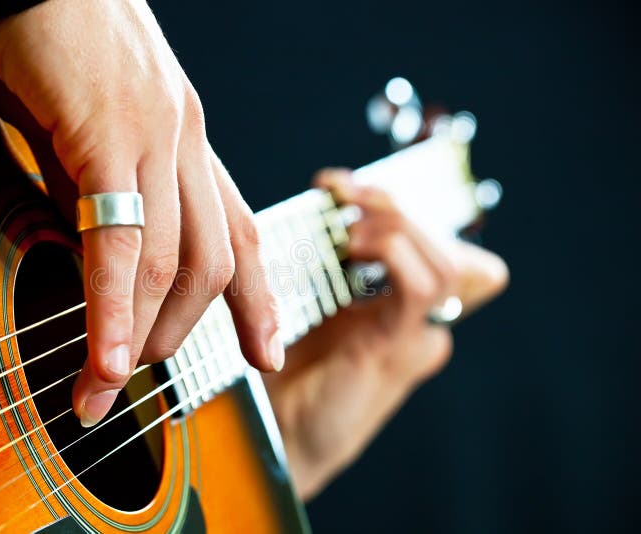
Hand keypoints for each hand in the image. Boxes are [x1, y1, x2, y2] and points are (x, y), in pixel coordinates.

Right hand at [0, 0, 281, 425]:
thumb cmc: (52, 37)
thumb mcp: (85, 127)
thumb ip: (96, 189)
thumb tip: (88, 247)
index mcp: (187, 141)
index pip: (239, 234)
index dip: (259, 301)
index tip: (267, 350)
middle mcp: (187, 143)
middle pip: (214, 264)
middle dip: (185, 333)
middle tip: (145, 376)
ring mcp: (157, 139)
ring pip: (170, 263)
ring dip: (141, 336)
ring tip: (108, 383)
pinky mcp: (110, 136)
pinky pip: (118, 240)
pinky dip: (112, 307)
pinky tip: (106, 356)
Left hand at [264, 169, 508, 499]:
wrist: (271, 436)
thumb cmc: (280, 370)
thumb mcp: (301, 306)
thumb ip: (320, 269)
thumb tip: (317, 217)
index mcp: (393, 308)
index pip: (432, 244)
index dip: (400, 206)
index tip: (342, 185)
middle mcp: (413, 321)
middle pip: (440, 244)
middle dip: (392, 204)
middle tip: (342, 187)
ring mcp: (411, 337)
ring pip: (441, 263)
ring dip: (395, 224)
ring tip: (346, 222)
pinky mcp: (395, 351)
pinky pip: (420, 290)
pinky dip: (394, 254)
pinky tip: (352, 245)